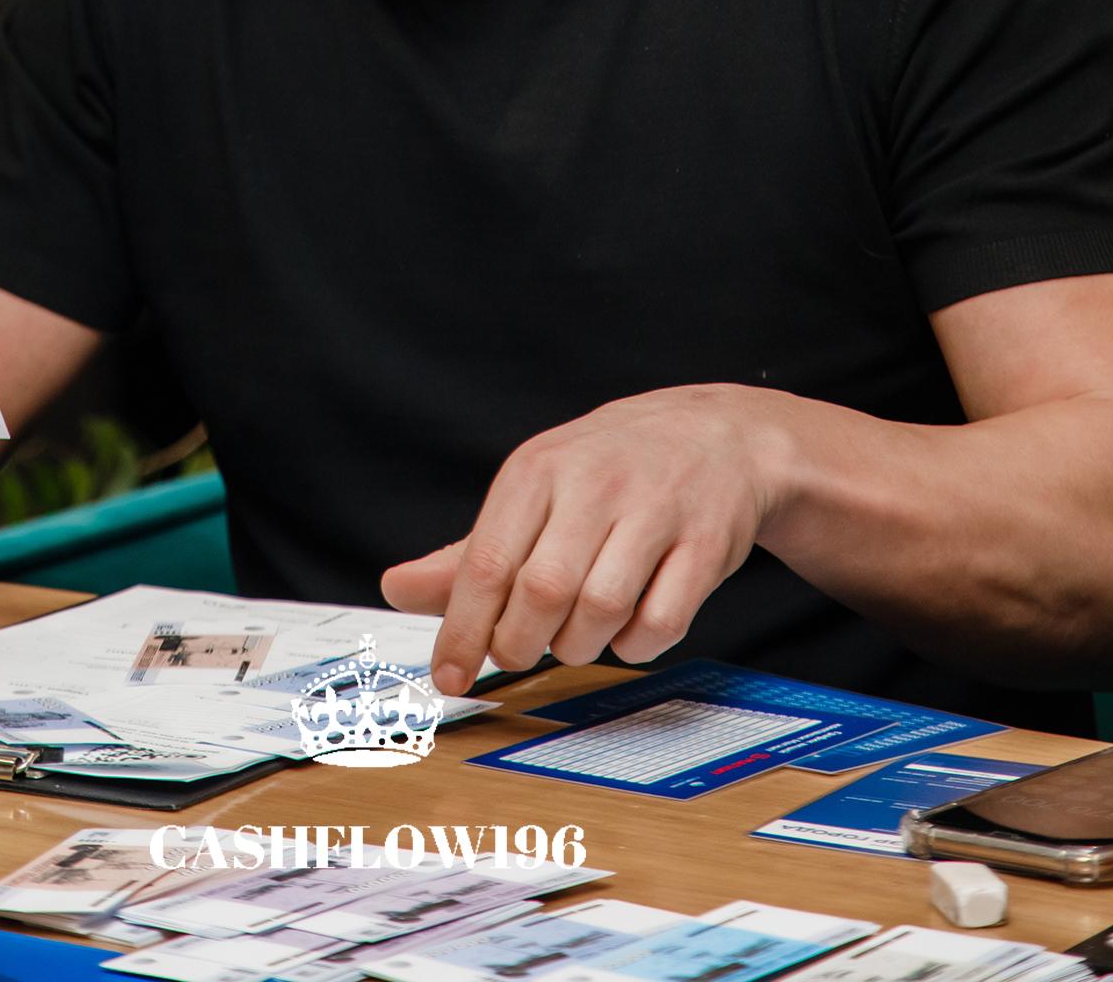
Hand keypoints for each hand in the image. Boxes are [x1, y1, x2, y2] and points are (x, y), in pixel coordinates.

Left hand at [380, 385, 776, 695]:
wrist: (717, 434)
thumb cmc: (607, 472)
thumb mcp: (533, 493)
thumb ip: (467, 553)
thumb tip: (395, 587)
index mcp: (538, 469)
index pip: (487, 562)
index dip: (463, 631)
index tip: (449, 677)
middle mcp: (595, 483)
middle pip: (542, 592)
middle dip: (522, 643)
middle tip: (520, 650)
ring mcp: (656, 510)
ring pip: (601, 612)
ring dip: (579, 646)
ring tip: (575, 633)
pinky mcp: (706, 543)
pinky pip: (661, 622)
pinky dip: (637, 645)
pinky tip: (629, 628)